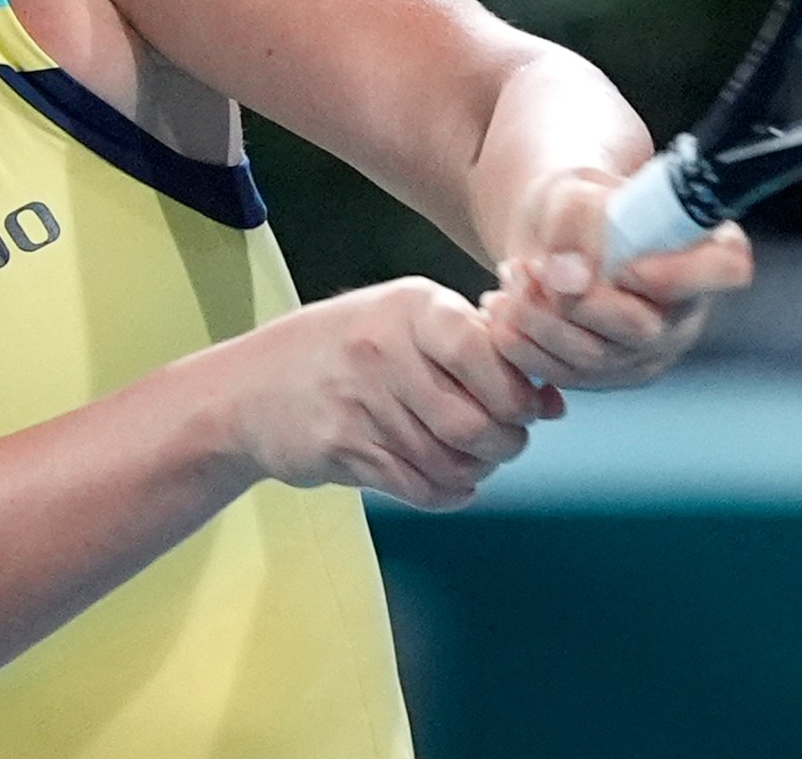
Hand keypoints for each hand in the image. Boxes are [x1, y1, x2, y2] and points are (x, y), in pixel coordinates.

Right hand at [211, 276, 563, 510]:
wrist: (248, 389)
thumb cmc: (346, 352)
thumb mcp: (404, 323)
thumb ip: (476, 350)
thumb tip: (553, 401)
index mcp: (414, 306)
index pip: (492, 353)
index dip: (521, 392)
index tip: (526, 405)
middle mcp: (387, 349)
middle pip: (479, 421)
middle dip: (505, 443)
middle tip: (502, 442)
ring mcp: (361, 400)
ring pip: (452, 462)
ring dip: (474, 472)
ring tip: (469, 461)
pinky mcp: (342, 447)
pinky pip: (418, 486)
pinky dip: (445, 494)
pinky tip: (442, 482)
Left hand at [480, 168, 752, 389]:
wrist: (554, 235)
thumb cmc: (578, 205)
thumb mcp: (574, 193)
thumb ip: (578, 226)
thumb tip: (568, 281)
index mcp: (705, 251)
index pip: (726, 269)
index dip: (678, 275)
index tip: (626, 265)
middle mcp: (687, 309)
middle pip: (643, 330)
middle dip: (574, 305)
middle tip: (528, 269)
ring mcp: (649, 350)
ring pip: (596, 359)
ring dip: (539, 322)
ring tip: (510, 279)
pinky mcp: (609, 374)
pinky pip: (566, 375)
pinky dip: (524, 345)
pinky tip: (500, 310)